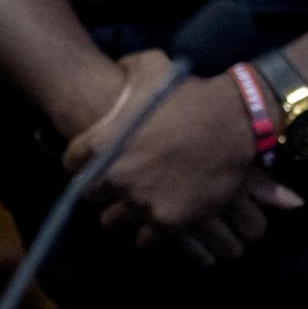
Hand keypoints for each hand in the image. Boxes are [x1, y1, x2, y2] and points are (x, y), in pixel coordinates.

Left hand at [63, 50, 301, 264]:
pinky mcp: (167, 222)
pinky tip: (157, 223)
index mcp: (100, 143)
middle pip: (89, 197)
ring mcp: (140, 202)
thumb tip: (117, 71)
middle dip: (103, 190)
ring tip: (137, 206)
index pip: (71, 164)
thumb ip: (124, 71)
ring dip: (123, 214)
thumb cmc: (191, 93)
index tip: (97, 162)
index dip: (83, 163)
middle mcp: (113, 177)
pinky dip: (149, 235)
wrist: (235, 121)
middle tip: (120, 184)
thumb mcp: (150, 67)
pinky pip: (144, 241)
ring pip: (113, 222)